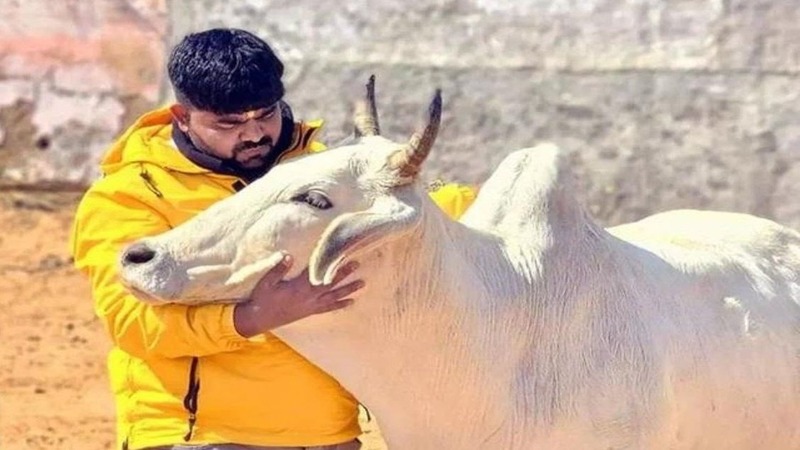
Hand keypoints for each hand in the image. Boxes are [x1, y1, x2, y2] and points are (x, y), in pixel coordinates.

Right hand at [233, 254, 362, 336]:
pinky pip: (328, 308)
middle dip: (344, 272)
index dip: (329, 261)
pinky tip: (350, 302)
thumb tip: (288, 255)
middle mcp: (308, 296)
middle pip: (330, 282)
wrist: (258, 320)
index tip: (340, 253)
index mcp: (299, 286)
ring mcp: (310, 305)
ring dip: (348, 290)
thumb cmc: (261, 299)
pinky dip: (340, 305)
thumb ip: (278, 268)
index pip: (317, 271)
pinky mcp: (309, 312)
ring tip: (362, 284)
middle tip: (357, 263)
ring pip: (333, 296)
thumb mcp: (266, 282)